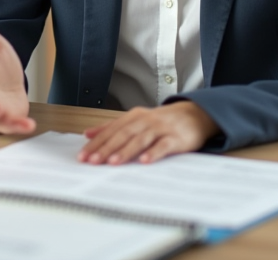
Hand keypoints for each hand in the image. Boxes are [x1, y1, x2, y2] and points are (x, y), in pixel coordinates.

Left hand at [78, 101, 217, 164]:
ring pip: (140, 139)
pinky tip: (144, 161)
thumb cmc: (162, 122)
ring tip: (113, 162)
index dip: (96, 142)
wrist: (194, 115)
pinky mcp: (175, 138)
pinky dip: (153, 152)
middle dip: (106, 148)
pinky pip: (163, 145)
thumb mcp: (135, 121)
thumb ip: (112, 127)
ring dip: (126, 150)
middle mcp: (145, 121)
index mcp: (133, 117)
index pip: (111, 130)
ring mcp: (160, 128)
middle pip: (122, 134)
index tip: (83, 155)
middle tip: (93, 161)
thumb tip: (87, 133)